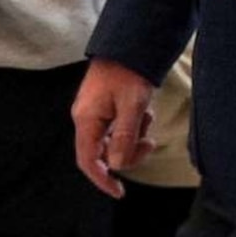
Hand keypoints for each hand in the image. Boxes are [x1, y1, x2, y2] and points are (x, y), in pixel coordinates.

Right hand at [70, 59, 158, 199]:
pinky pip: (117, 128)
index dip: (102, 179)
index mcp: (86, 120)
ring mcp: (94, 113)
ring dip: (133, 136)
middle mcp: (85, 119)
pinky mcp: (104, 108)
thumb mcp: (133, 105)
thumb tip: (118, 165)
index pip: (87, 161)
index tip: (119, 192)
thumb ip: (125, 136)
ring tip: (147, 116)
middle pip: (102, 153)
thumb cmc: (129, 72)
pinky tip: (144, 111)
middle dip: (128, 152)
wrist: (129, 44)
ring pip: (113, 141)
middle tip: (150, 142)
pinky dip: (133, 126)